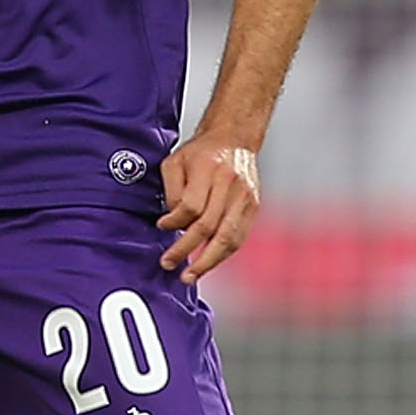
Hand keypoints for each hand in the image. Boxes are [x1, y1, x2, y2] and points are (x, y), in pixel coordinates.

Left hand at [157, 132, 261, 282]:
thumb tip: (172, 223)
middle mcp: (230, 183)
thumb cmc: (200, 152)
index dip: (174, 222)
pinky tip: (208, 263)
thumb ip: (171, 191)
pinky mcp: (253, 206)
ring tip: (190, 275)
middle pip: (209, 226)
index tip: (162, 227)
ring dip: (207, 261)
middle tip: (169, 264)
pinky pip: (238, 237)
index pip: (191, 206)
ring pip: (227, 237)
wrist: (234, 139)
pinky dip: (222, 254)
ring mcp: (246, 196)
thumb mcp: (175, 161)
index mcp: (208, 168)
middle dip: (187, 250)